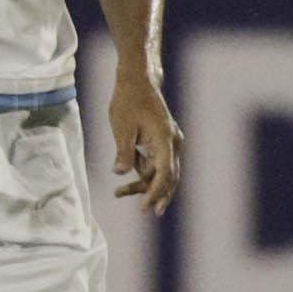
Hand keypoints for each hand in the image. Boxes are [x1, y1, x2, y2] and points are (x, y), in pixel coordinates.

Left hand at [108, 75, 183, 214]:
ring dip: (145, 184)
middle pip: (169, 176)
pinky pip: (156, 163)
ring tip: (119, 193)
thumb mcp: (122, 127)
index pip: (165, 173)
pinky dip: (144, 173)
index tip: (145, 207)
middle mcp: (173, 142)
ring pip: (162, 171)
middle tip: (145, 211)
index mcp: (166, 139)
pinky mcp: (162, 141)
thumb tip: (120, 172)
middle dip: (157, 194)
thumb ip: (123, 151)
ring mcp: (169, 142)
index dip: (156, 193)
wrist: (136, 80)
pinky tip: (124, 183)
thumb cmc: (128, 101)